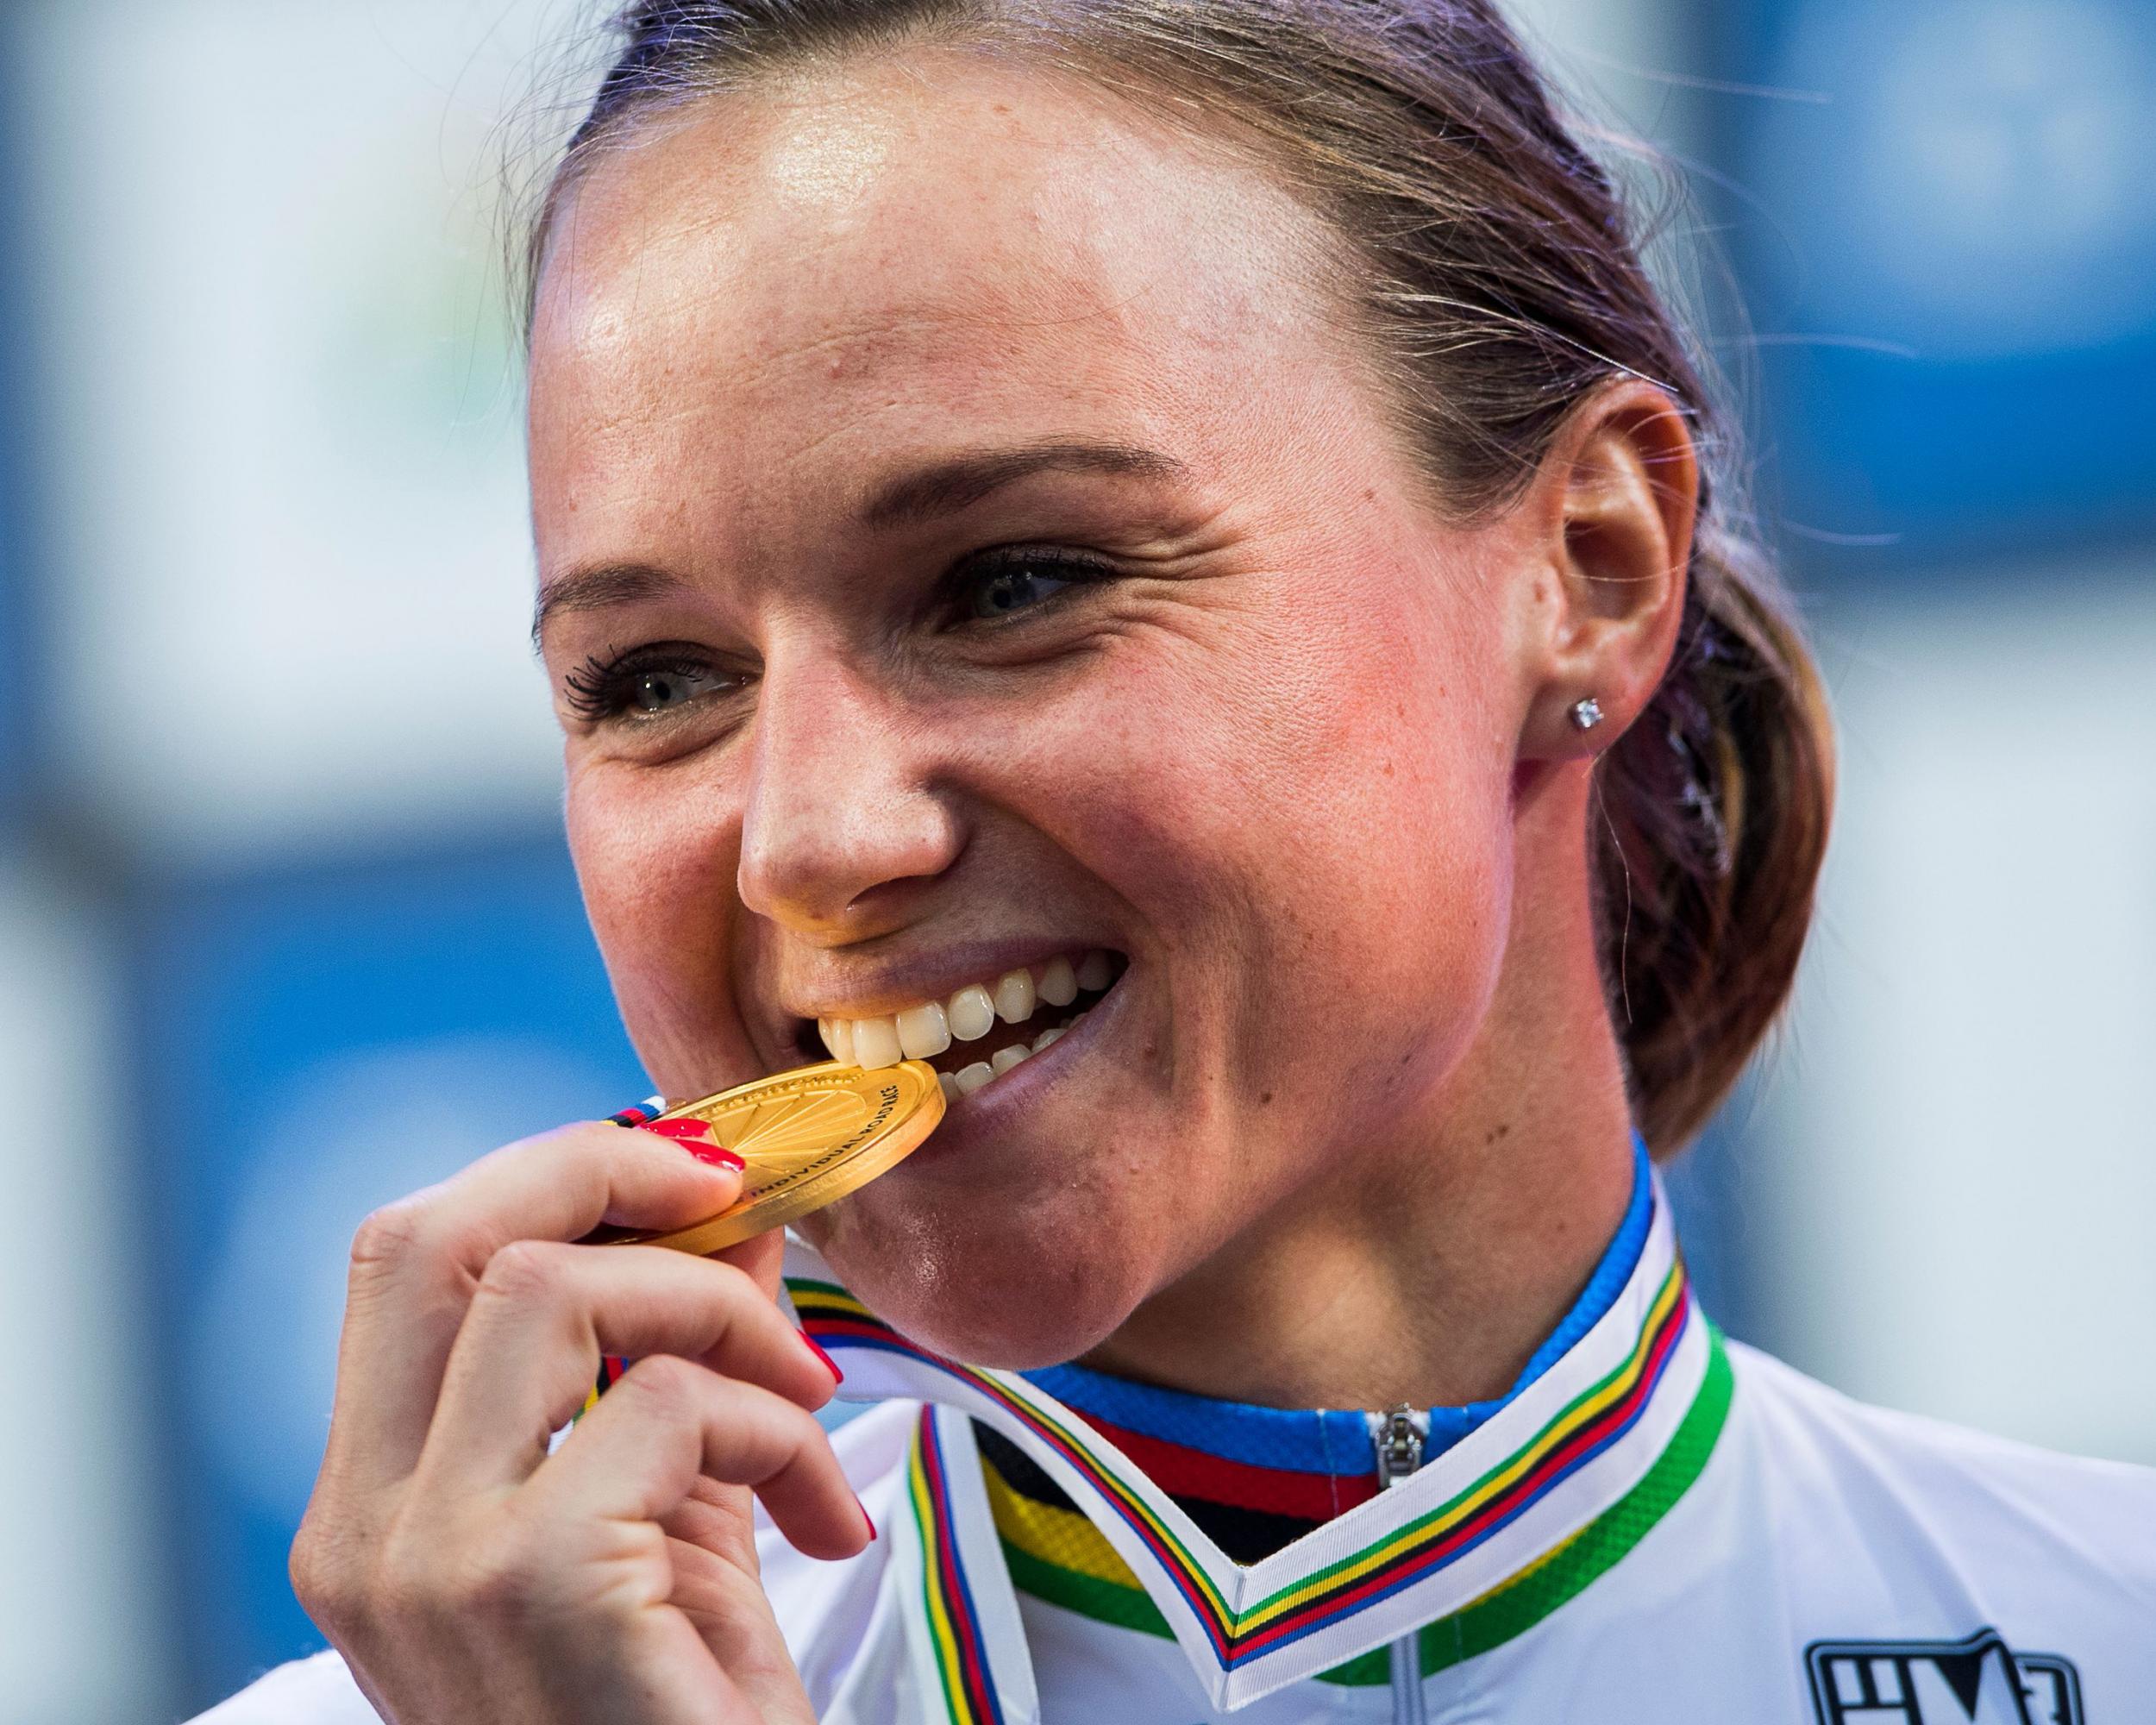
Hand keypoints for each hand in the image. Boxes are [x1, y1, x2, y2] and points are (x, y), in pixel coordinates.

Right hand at [289, 1120, 868, 1723]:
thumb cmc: (683, 1714)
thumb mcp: (671, 1511)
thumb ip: (678, 1361)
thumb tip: (731, 1203)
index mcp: (374, 1511)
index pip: (402, 1260)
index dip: (545, 1173)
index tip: (682, 1172)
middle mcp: (366, 1535)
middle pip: (429, 1236)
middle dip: (598, 1169)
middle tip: (730, 1190)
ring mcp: (431, 1564)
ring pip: (546, 1289)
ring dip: (717, 1309)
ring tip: (804, 1396)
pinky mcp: (532, 1587)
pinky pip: (668, 1405)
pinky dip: (775, 1428)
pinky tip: (823, 1520)